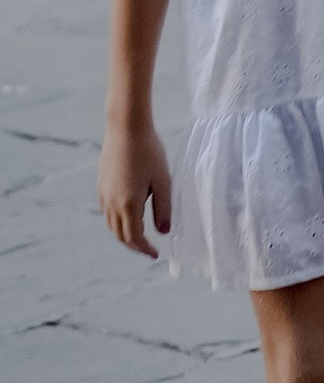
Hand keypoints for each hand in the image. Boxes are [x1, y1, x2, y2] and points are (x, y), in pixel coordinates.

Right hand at [98, 118, 170, 258]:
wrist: (125, 127)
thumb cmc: (148, 151)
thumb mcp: (162, 180)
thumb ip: (163, 208)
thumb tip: (164, 231)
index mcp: (128, 205)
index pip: (134, 238)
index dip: (144, 249)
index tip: (156, 255)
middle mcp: (112, 204)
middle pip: (120, 235)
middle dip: (134, 245)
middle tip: (148, 249)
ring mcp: (104, 194)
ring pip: (111, 225)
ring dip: (124, 234)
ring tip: (139, 236)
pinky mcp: (101, 185)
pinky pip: (107, 212)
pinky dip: (117, 222)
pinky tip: (127, 216)